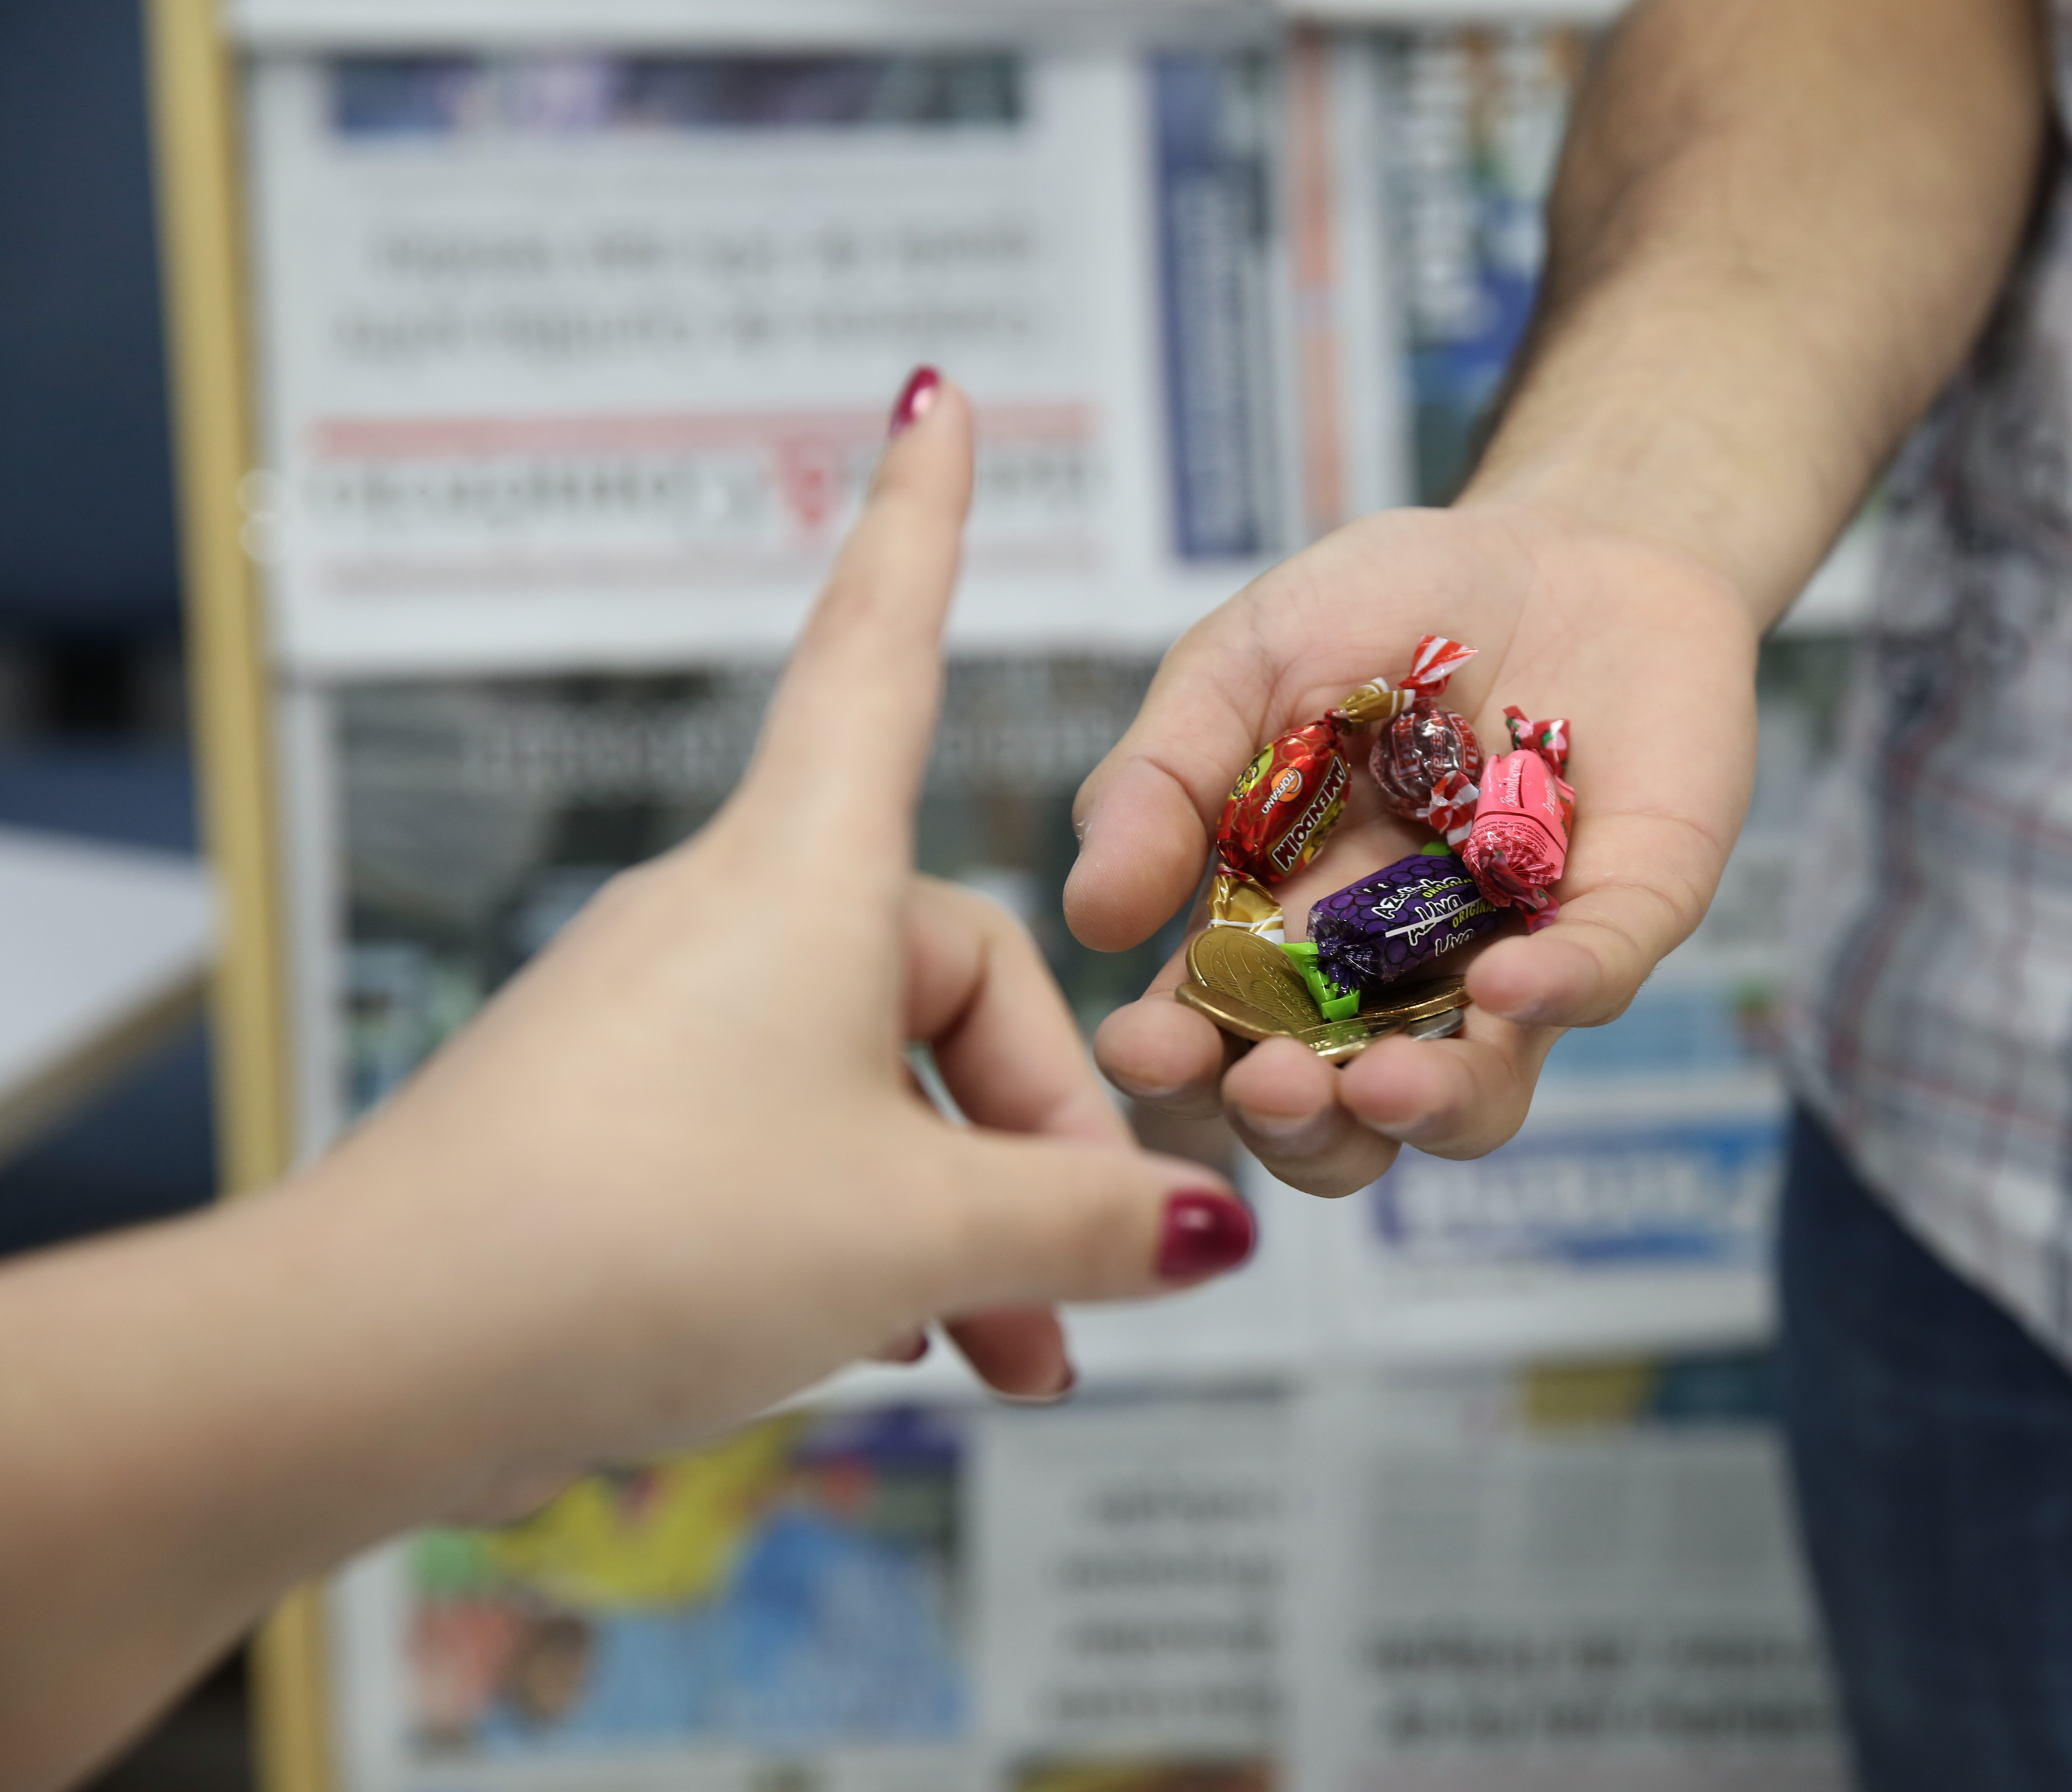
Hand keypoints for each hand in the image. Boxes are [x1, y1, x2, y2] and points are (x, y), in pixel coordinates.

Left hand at [268, 375, 1252, 1513]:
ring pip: (876, 1084)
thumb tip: (1208, 1233)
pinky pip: (793, 1138)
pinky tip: (904, 1340)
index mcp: (807, 878)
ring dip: (962, 1217)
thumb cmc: (644, 1244)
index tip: (937, 401)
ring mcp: (669, 1016)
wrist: (371, 1357)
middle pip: (947, 973)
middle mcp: (736, 919)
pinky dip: (869, 1232)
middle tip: (1078, 1288)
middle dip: (1036, 1137)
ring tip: (1013, 1351)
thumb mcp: (918, 1235)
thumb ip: (1085, 1224)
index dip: (925, 520)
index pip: (887, 647)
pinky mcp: (621, 1113)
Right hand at [1067, 501, 1759, 1195]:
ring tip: (1378, 1084)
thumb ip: (1163, 779)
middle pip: (1337, 1117)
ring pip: (1474, 1099)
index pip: (1215, 1042)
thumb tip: (1089, 917)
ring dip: (1422, 1107)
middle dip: (1295, 1128)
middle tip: (1266, 1084)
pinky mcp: (1626, 913)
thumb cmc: (1387, 608)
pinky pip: (1599, 978)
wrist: (1562, 537)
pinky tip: (1508, 981)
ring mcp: (1511, 955)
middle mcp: (1392, 978)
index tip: (1143, 1047)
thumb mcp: (1242, 663)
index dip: (1176, 1067)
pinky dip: (1556, 990)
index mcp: (1278, 932)